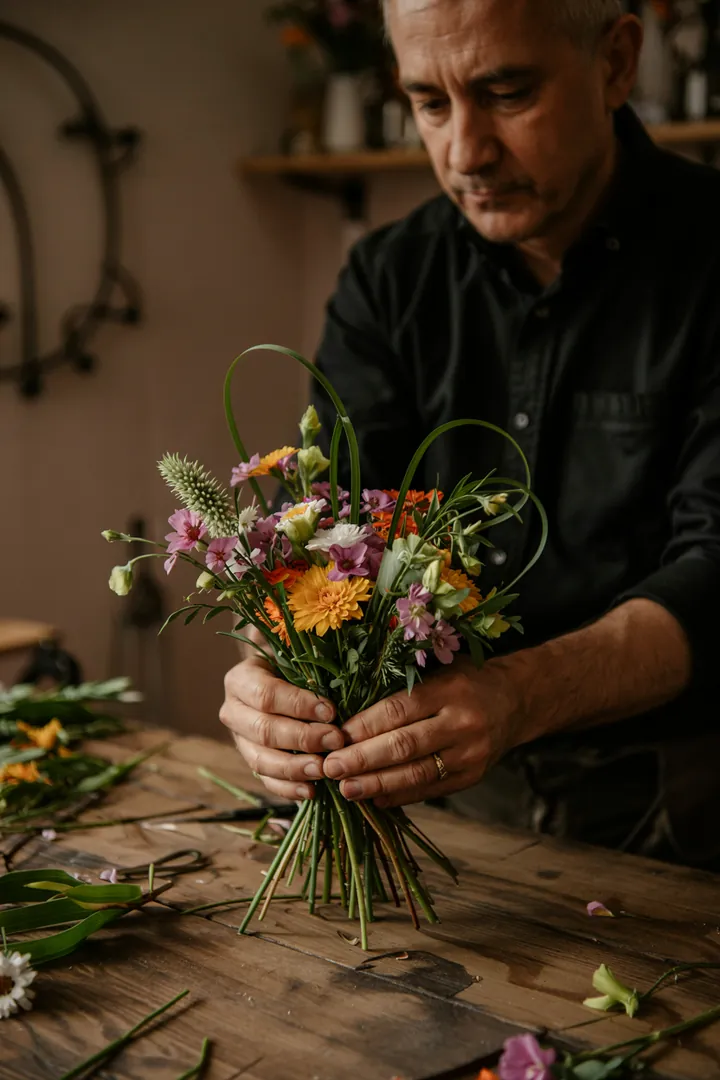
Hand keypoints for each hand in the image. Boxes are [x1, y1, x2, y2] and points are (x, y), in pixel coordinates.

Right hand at [220, 655, 342, 801]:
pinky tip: (311, 791)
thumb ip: (307, 661)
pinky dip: (288, 789)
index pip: (266, 695)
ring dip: (295, 768)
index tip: (331, 711)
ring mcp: (239, 740)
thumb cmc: (292, 664)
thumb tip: (335, 667)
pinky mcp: (250, 761)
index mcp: (240, 679)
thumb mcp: (295, 654)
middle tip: (336, 740)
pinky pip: (265, 780)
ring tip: (324, 770)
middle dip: (302, 738)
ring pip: (260, 760)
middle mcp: (233, 710)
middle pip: (264, 730)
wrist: (276, 680)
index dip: (298, 705)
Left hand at [322, 658, 522, 807]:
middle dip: (362, 759)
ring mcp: (469, 754)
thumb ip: (401, 689)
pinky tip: (374, 798)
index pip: (398, 711)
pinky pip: (430, 790)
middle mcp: (462, 723)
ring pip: (416, 774)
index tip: (335, 736)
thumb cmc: (466, 681)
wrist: (517, 701)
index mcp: (449, 690)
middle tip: (330, 768)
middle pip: (404, 746)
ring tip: (346, 789)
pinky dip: (400, 795)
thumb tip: (350, 718)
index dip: (363, 727)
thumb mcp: (438, 671)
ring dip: (377, 784)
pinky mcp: (472, 777)